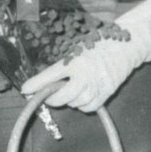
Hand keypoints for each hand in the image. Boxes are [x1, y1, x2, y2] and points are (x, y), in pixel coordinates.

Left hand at [21, 37, 139, 112]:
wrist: (125, 47)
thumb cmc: (98, 44)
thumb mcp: (77, 48)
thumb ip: (64, 64)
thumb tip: (46, 80)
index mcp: (75, 60)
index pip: (50, 75)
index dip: (36, 84)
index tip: (25, 89)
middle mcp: (85, 75)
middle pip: (62, 97)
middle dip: (52, 99)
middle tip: (48, 96)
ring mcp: (97, 86)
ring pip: (75, 104)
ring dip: (69, 101)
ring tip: (70, 90)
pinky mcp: (106, 93)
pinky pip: (89, 107)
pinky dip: (82, 105)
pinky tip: (83, 95)